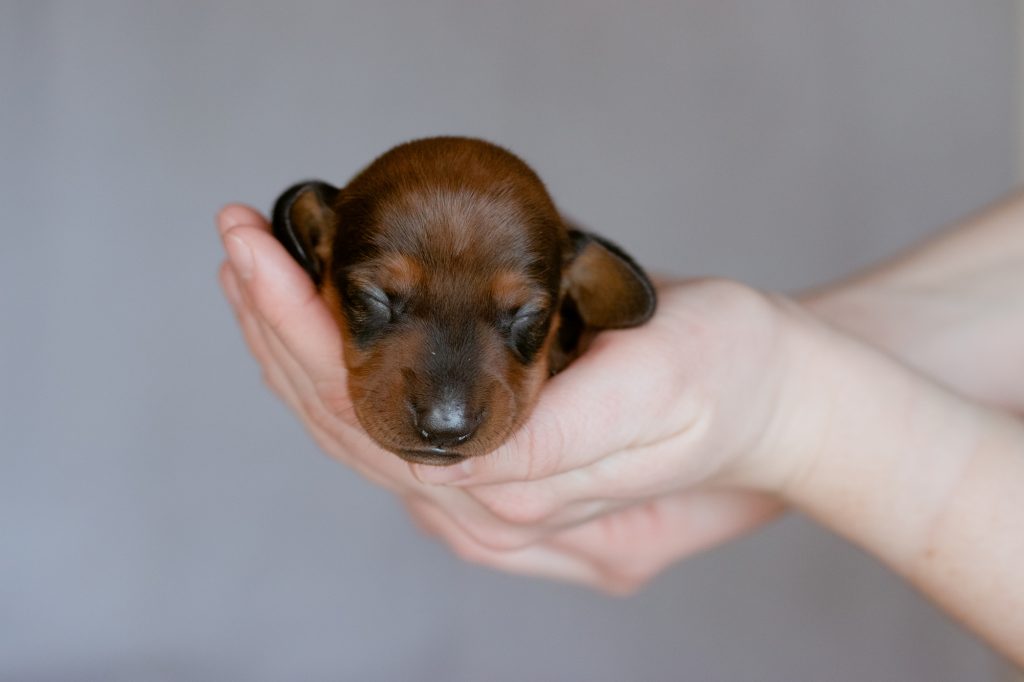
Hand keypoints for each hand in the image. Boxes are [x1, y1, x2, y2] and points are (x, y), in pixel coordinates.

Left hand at [216, 205, 795, 590]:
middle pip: (350, 427)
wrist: (775, 400)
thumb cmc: (729, 383)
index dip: (306, 342)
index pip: (377, 424)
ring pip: (358, 431)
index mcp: (523, 493)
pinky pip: (390, 423)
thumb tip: (454, 465)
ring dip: (295, 349)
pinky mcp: (493, 465)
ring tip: (253, 271)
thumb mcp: (664, 393)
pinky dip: (337, 368)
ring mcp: (487, 495)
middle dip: (282, 332)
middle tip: (240, 242)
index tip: (261, 265)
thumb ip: (564, 442)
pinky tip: (309, 323)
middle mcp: (490, 510)